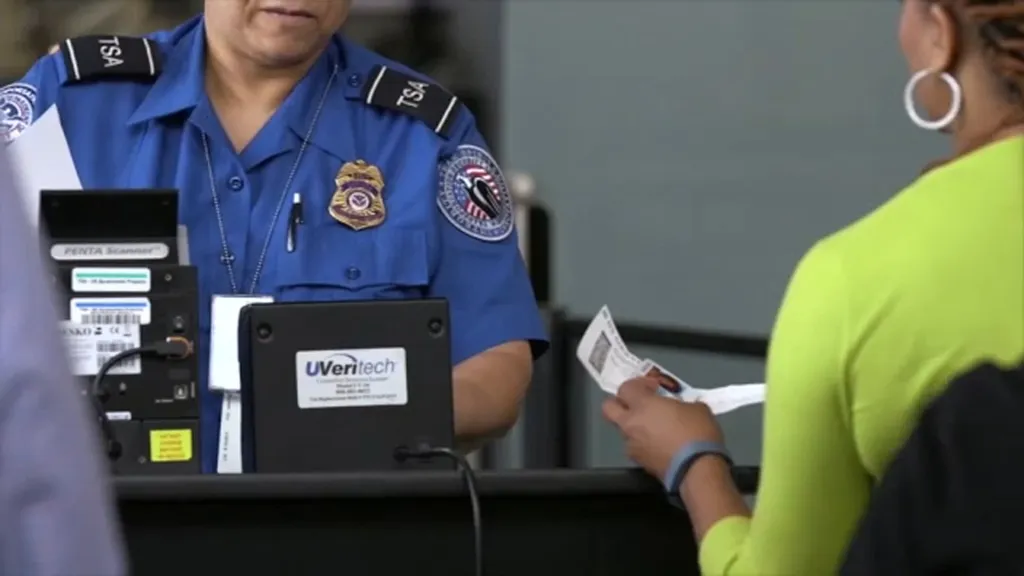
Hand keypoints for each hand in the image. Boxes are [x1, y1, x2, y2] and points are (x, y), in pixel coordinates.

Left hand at [602, 377, 724, 481]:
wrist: (697, 469)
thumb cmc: (697, 434)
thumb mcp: (696, 408)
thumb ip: (680, 404)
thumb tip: (681, 408)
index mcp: (643, 405)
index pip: (625, 388)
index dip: (638, 384)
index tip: (652, 387)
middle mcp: (631, 424)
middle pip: (609, 408)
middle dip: (619, 403)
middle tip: (638, 404)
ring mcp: (632, 445)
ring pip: (623, 430)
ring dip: (634, 426)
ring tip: (655, 428)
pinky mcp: (639, 462)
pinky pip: (635, 447)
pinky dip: (644, 444)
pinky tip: (661, 445)